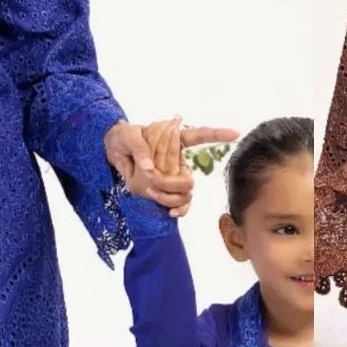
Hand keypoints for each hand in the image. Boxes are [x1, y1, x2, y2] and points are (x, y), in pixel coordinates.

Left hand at [104, 120, 237, 218]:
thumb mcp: (127, 136)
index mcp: (172, 141)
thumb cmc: (122, 138)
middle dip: (171, 182)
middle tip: (150, 177)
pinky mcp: (165, 190)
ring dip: (168, 196)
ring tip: (149, 189)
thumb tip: (150, 168)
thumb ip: (139, 148)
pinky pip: (182, 205)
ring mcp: (173, 177)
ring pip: (185, 193)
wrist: (111, 152)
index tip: (235, 134)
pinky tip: (169, 212)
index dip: (217, 135)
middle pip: (188, 177)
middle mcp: (177, 160)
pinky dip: (178, 210)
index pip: (198, 136)